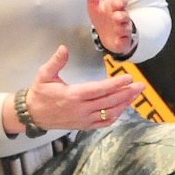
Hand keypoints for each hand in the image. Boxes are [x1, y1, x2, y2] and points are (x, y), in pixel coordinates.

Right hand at [4, 45, 140, 133]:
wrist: (33, 115)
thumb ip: (56, 62)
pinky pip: (104, 122)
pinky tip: (124, 106)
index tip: (128, 77)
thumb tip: (64, 48)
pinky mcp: (84, 126)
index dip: (116, 84)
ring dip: (125, 104)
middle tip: (141, 85)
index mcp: (73, 95)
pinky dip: (116, 115)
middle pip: (109, 102)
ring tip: (136, 94)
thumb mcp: (44, 75)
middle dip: (127, 93)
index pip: (99, 89)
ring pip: (110, 113)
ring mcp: (84, 119)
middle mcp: (81, 109)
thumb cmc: (40, 93)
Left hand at [79, 0, 133, 54]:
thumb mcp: (94, 2)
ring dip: (122, 27)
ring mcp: (122, 29)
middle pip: (125, 15)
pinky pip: (124, 41)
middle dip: (122, 15)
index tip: (116, 2)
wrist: (107, 33)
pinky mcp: (122, 40)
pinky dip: (122, 41)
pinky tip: (119, 41)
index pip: (121, 1)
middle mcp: (121, 17)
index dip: (119, 1)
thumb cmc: (102, 14)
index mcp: (115, 6)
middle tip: (116, 15)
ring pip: (125, 28)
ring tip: (117, 26)